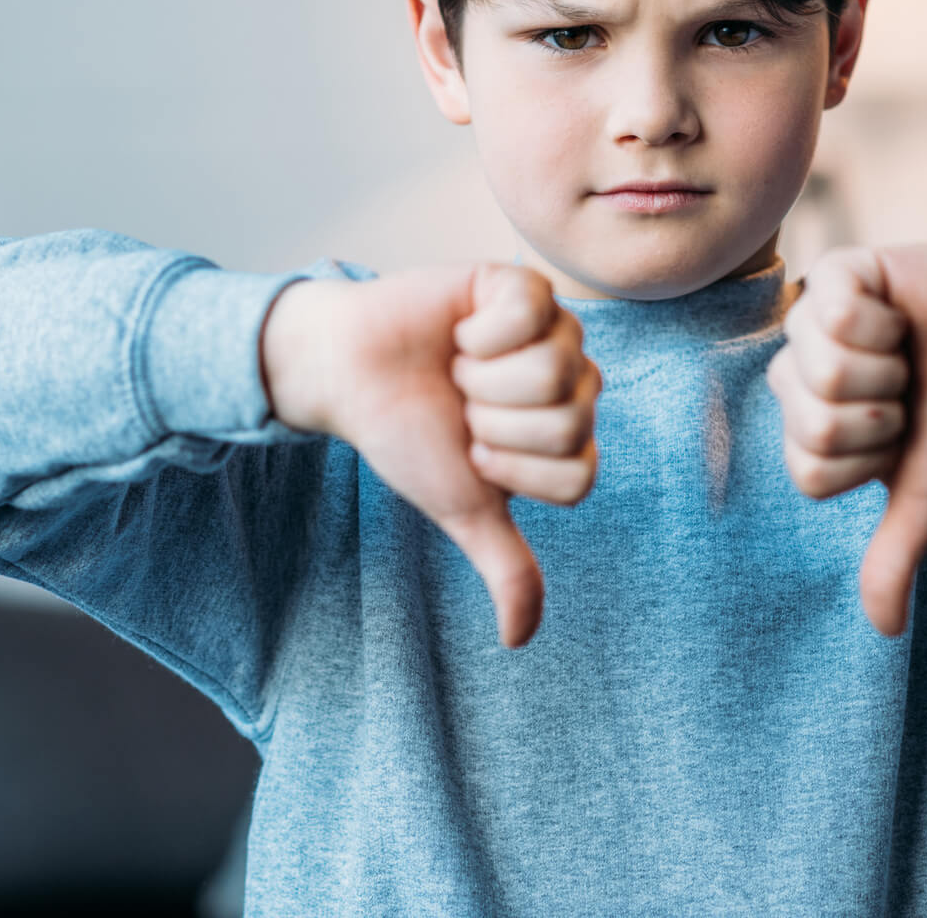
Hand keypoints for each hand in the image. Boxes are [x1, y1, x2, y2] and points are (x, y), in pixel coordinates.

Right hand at [260, 263, 601, 648]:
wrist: (350, 375)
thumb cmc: (409, 436)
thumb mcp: (462, 508)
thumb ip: (506, 568)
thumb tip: (520, 641)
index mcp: (568, 436)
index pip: (575, 476)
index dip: (510, 472)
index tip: (473, 453)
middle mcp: (573, 381)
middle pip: (567, 424)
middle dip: (493, 425)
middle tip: (462, 406)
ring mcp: (555, 330)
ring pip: (553, 372)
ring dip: (484, 379)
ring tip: (459, 369)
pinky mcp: (524, 285)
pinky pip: (531, 314)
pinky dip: (481, 331)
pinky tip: (461, 331)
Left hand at [771, 229, 926, 637]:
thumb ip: (897, 553)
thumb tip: (885, 631)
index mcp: (809, 425)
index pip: (811, 470)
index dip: (871, 461)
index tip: (901, 435)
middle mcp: (799, 372)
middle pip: (813, 425)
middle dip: (881, 419)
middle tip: (905, 392)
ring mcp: (812, 320)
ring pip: (821, 371)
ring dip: (886, 371)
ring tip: (904, 353)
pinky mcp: (838, 272)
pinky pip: (836, 311)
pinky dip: (884, 324)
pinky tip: (899, 315)